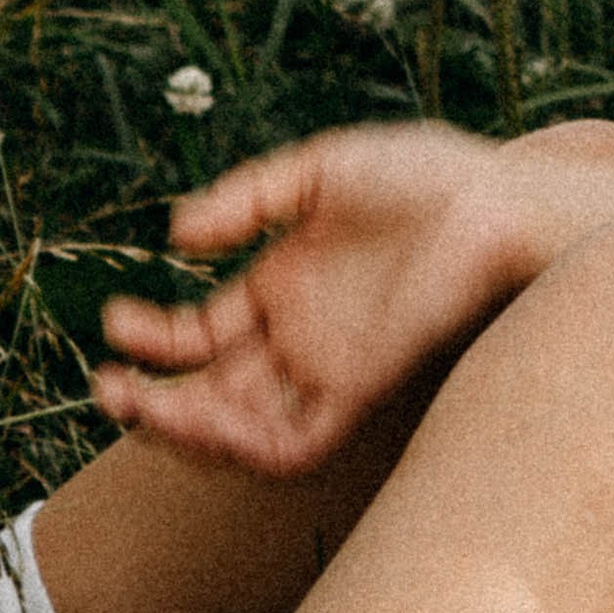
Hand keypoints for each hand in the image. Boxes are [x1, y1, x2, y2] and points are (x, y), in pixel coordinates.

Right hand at [94, 120, 613, 475]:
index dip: (154, 337)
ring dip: (182, 426)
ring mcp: (331, 370)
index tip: (117, 318)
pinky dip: (243, 443)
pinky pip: (293, 443)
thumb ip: (251, 198)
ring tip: (138, 399)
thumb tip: (176, 234)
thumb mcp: (324, 170)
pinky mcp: (363, 391)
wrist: (506, 201)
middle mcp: (303, 340)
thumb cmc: (431, 177)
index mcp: (287, 289)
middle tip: (107, 382)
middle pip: (208, 392)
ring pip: (239, 427)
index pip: (201, 337)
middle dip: (151, 397)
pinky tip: (203, 414)